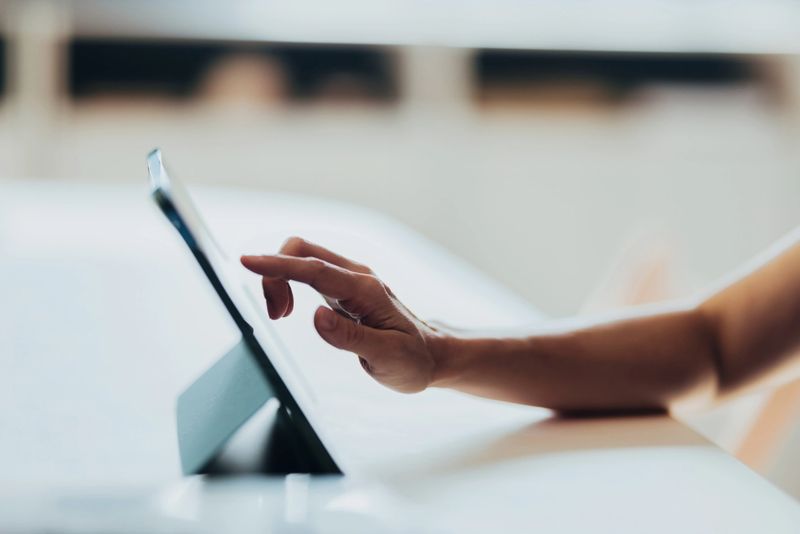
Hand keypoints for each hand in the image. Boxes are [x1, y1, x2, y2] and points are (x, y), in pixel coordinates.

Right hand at [241, 237, 446, 392]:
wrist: (431, 356)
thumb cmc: (412, 360)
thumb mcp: (386, 357)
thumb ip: (350, 337)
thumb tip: (316, 317)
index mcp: (366, 291)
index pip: (314, 269)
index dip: (279, 265)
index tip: (246, 261)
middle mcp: (357, 278)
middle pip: (304, 251)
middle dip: (276, 273)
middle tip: (276, 315)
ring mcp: (350, 281)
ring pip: (303, 258)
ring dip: (280, 279)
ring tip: (281, 315)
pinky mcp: (343, 289)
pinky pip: (307, 272)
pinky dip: (288, 283)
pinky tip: (289, 309)